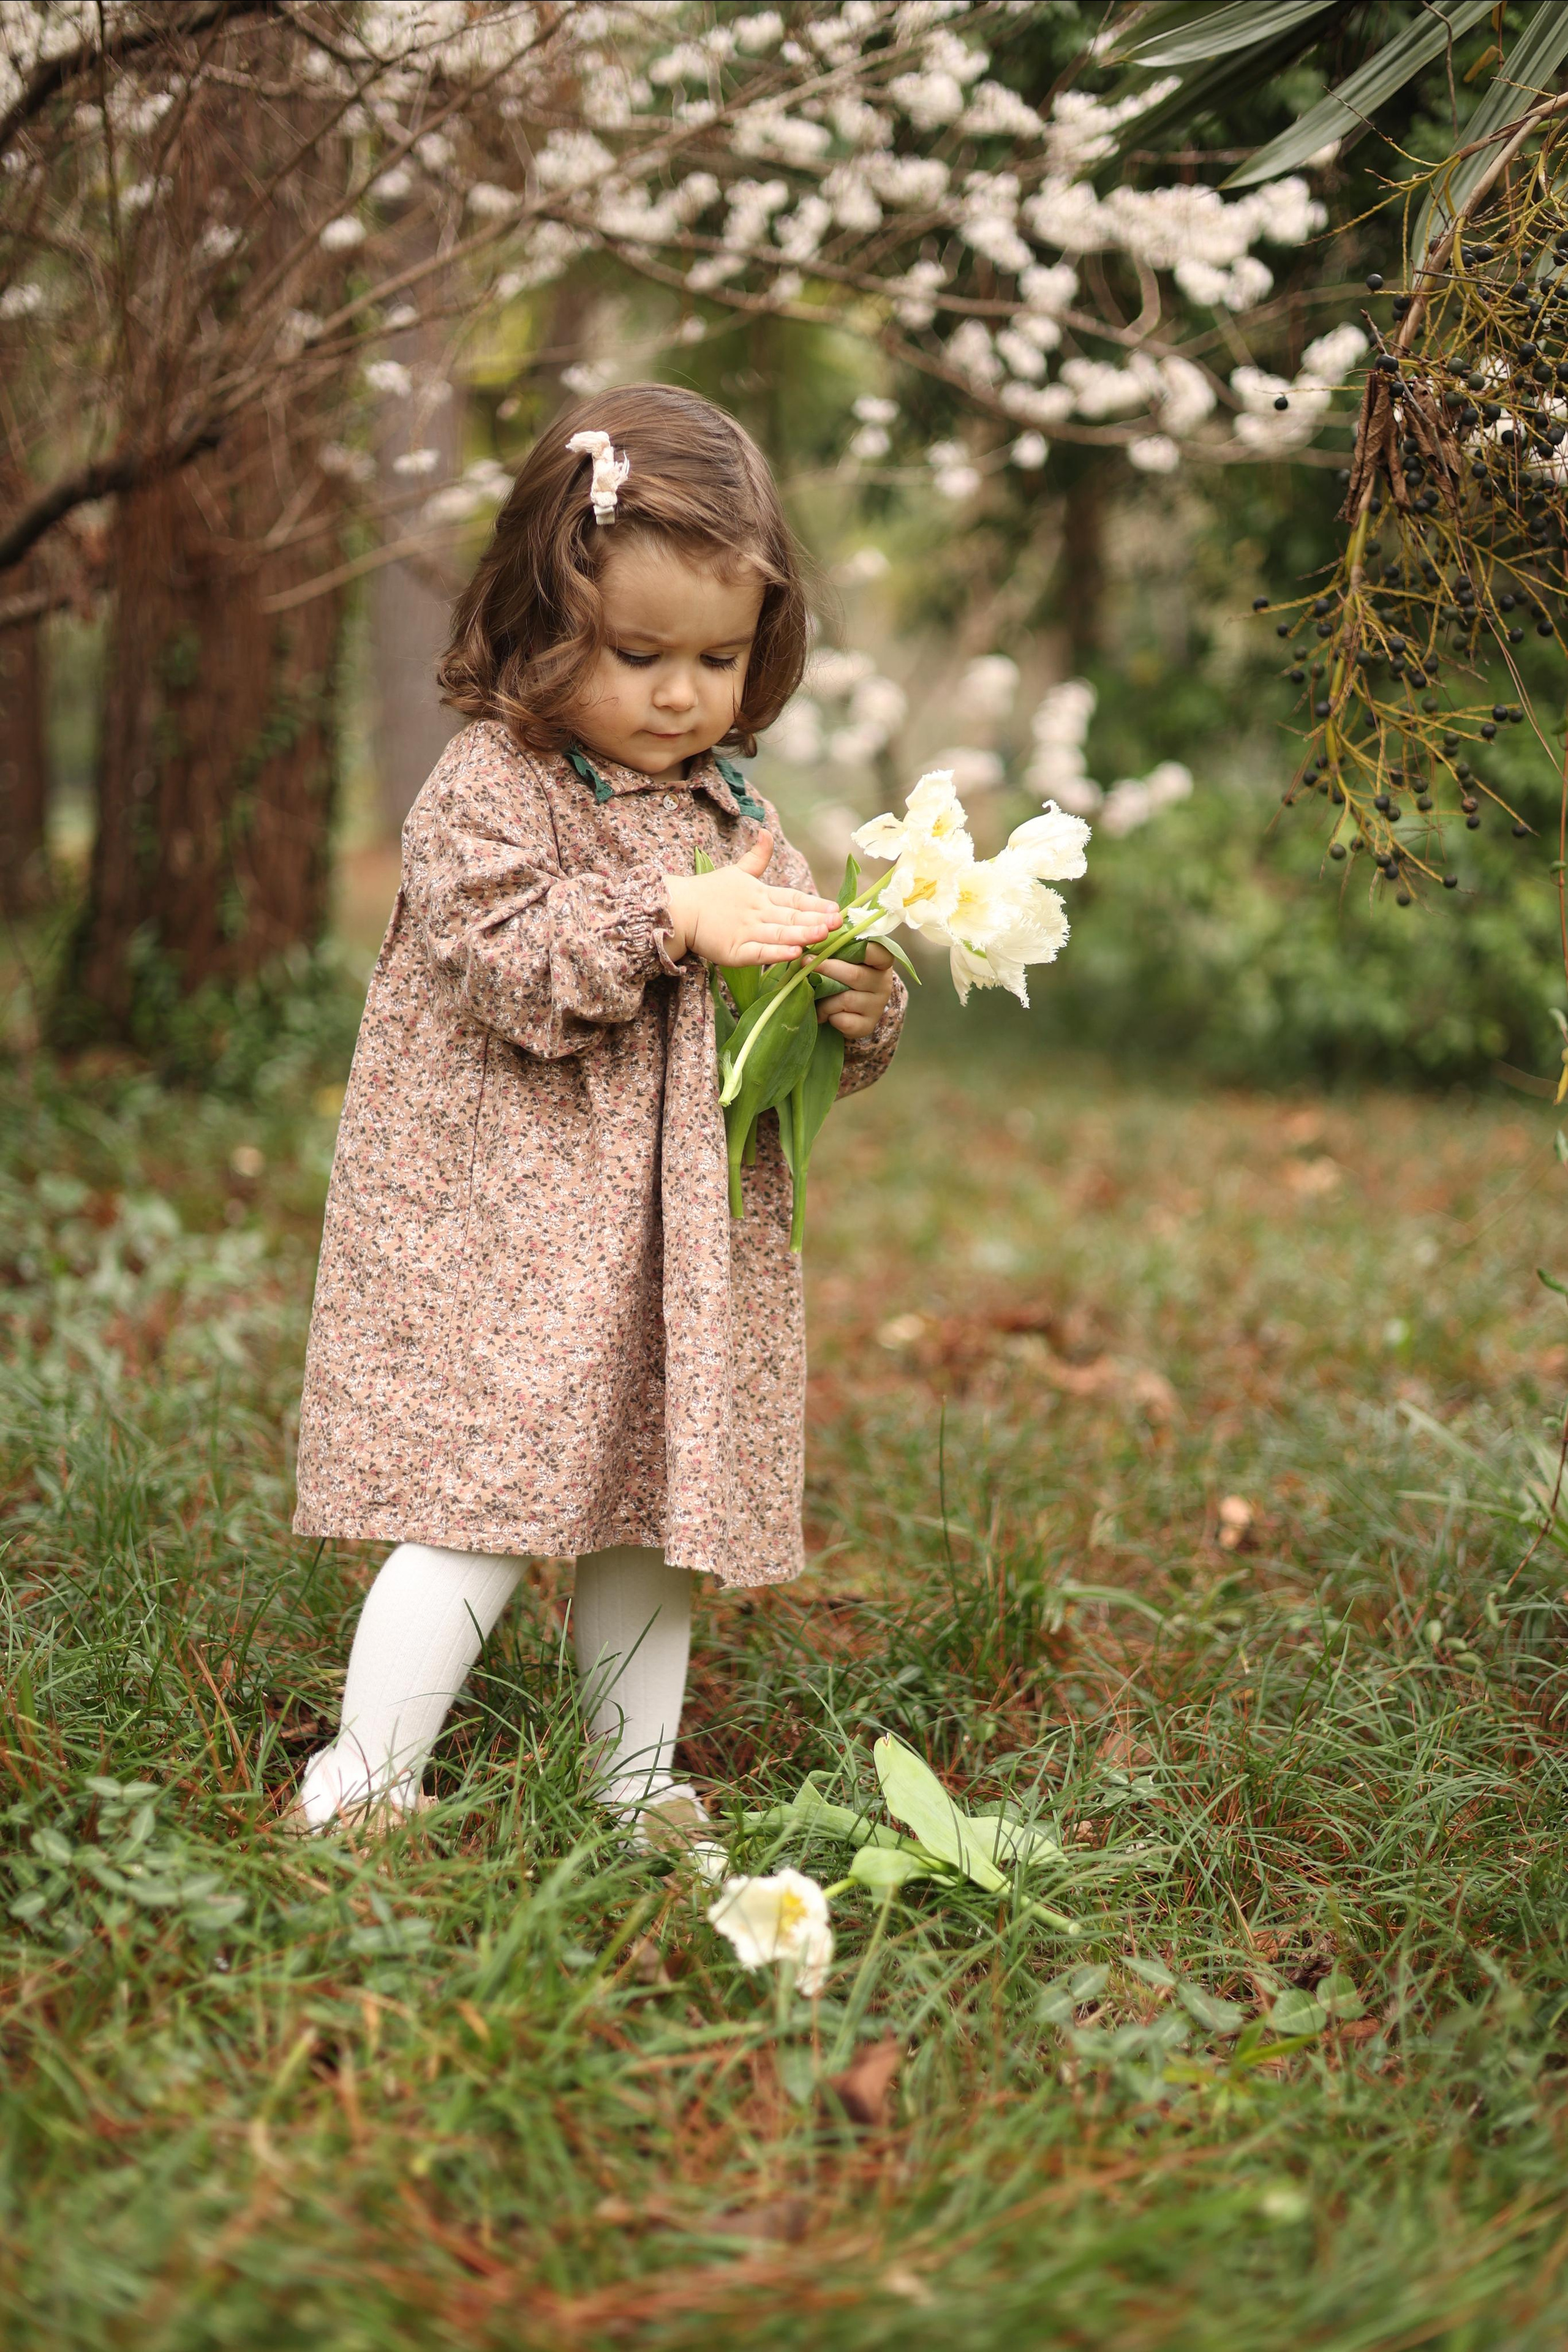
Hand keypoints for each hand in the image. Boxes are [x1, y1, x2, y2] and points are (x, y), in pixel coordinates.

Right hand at [663, 836, 838, 966]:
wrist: (677, 909)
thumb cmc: (708, 892)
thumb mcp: (737, 871)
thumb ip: (757, 857)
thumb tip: (766, 831)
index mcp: (761, 895)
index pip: (794, 900)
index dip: (816, 904)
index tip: (837, 909)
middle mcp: (757, 913)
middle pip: (792, 917)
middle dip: (817, 919)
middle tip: (840, 923)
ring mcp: (746, 932)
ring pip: (780, 934)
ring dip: (802, 934)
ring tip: (824, 935)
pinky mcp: (734, 951)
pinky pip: (759, 953)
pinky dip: (776, 953)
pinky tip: (794, 953)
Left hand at [815, 940, 895, 1037]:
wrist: (853, 1014)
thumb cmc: (844, 979)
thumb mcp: (847, 962)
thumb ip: (838, 950)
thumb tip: (812, 939)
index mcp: (881, 963)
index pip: (879, 952)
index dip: (860, 947)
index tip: (834, 943)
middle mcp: (882, 984)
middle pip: (855, 975)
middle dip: (826, 968)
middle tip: (805, 963)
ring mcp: (876, 1006)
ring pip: (845, 1000)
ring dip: (825, 1000)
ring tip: (814, 998)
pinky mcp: (867, 1026)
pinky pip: (843, 1020)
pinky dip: (829, 1017)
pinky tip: (826, 1015)